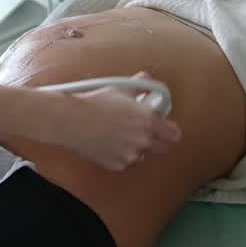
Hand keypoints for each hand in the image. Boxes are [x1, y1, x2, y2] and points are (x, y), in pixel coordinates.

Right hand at [55, 71, 181, 170]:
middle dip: (156, 139)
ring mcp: (130, 155)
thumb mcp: (121, 87)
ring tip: (120, 135)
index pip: (174, 134)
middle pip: (162, 147)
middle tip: (143, 130)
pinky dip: (121, 154)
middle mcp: (142, 141)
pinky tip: (108, 142)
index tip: (163, 126)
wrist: (71, 120)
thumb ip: (141, 85)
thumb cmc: (95, 102)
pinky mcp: (117, 165)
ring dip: (137, 147)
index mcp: (147, 121)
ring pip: (142, 154)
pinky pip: (126, 161)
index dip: (170, 130)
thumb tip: (148, 80)